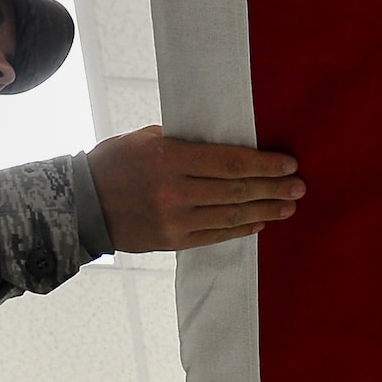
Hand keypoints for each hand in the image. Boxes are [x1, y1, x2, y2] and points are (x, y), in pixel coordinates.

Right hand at [87, 129, 305, 252]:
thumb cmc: (114, 164)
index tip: (288, 164)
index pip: (229, 162)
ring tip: (288, 206)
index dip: (263, 164)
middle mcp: (174, 192)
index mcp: (169, 158)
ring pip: (231, 216)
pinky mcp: (174, 242)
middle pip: (236, 191)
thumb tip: (226, 142)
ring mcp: (175, 221)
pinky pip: (216, 235)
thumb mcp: (145, 140)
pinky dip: (242, 229)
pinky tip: (261, 222)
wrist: (82, 205)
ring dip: (264, 210)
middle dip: (273, 188)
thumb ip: (184, 142)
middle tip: (299, 187)